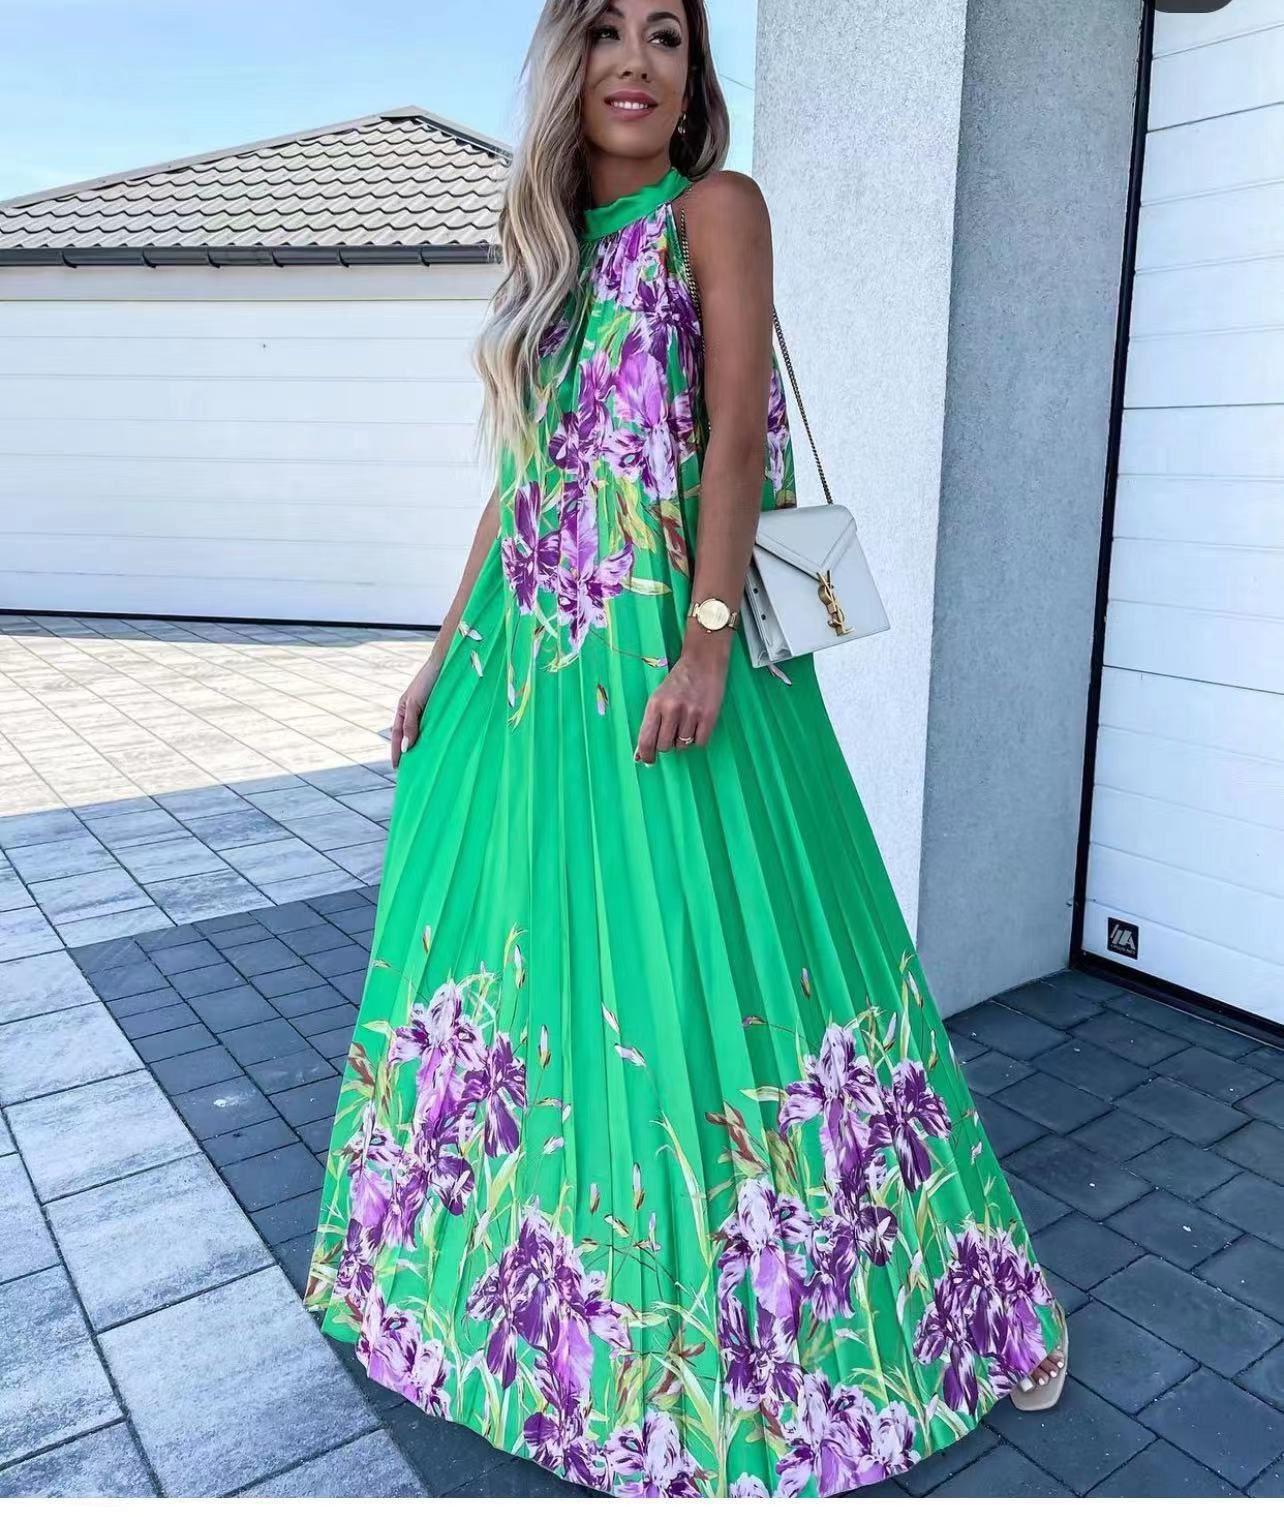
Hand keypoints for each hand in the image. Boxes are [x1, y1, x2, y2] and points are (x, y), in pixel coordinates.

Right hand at [391, 657, 441, 769]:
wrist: (448, 662)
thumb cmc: (428, 680)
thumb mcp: (415, 703)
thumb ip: (410, 725)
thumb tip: (406, 748)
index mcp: (403, 710)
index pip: (397, 736)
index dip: (396, 752)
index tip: (397, 769)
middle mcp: (414, 713)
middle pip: (409, 737)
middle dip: (409, 753)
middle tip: (411, 772)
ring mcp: (428, 712)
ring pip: (424, 735)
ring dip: (423, 748)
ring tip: (426, 765)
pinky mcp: (441, 711)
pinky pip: (437, 729)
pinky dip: (436, 739)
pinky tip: (441, 749)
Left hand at [634, 636, 730, 763]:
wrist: (703, 662)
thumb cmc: (678, 681)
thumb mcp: (658, 698)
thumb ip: (650, 723)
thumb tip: (641, 754)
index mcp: (655, 704)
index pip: (646, 740)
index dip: (646, 755)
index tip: (648, 761)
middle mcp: (672, 709)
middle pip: (665, 746)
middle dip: (667, 744)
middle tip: (672, 733)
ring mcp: (691, 713)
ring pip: (683, 746)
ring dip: (683, 740)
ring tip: (687, 722)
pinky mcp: (709, 716)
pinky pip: (700, 743)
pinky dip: (698, 739)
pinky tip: (698, 725)